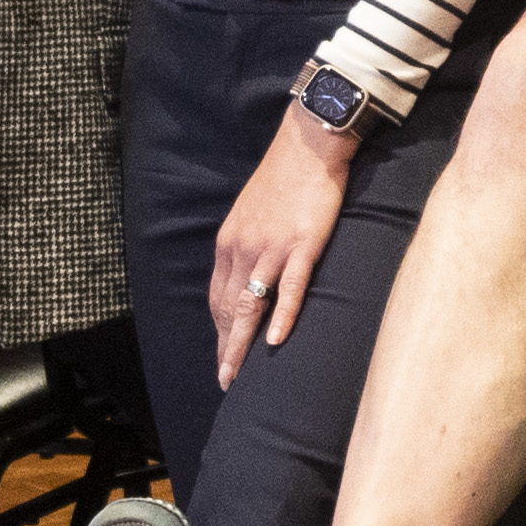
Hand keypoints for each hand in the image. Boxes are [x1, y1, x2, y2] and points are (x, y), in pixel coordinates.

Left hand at [208, 107, 359, 389]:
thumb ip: (247, 245)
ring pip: (250, 304)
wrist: (308, 146)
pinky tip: (275, 340)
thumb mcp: (252, 215)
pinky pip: (289, 287)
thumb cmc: (284, 180)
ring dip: (242, 343)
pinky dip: (281, 315)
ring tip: (238, 374)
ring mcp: (272, 248)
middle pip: (229, 308)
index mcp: (230, 243)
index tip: (222, 354)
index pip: (218, 296)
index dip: (218, 329)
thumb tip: (249, 273)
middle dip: (225, 347)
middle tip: (226, 380)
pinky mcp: (301, 245)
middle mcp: (243, 249)